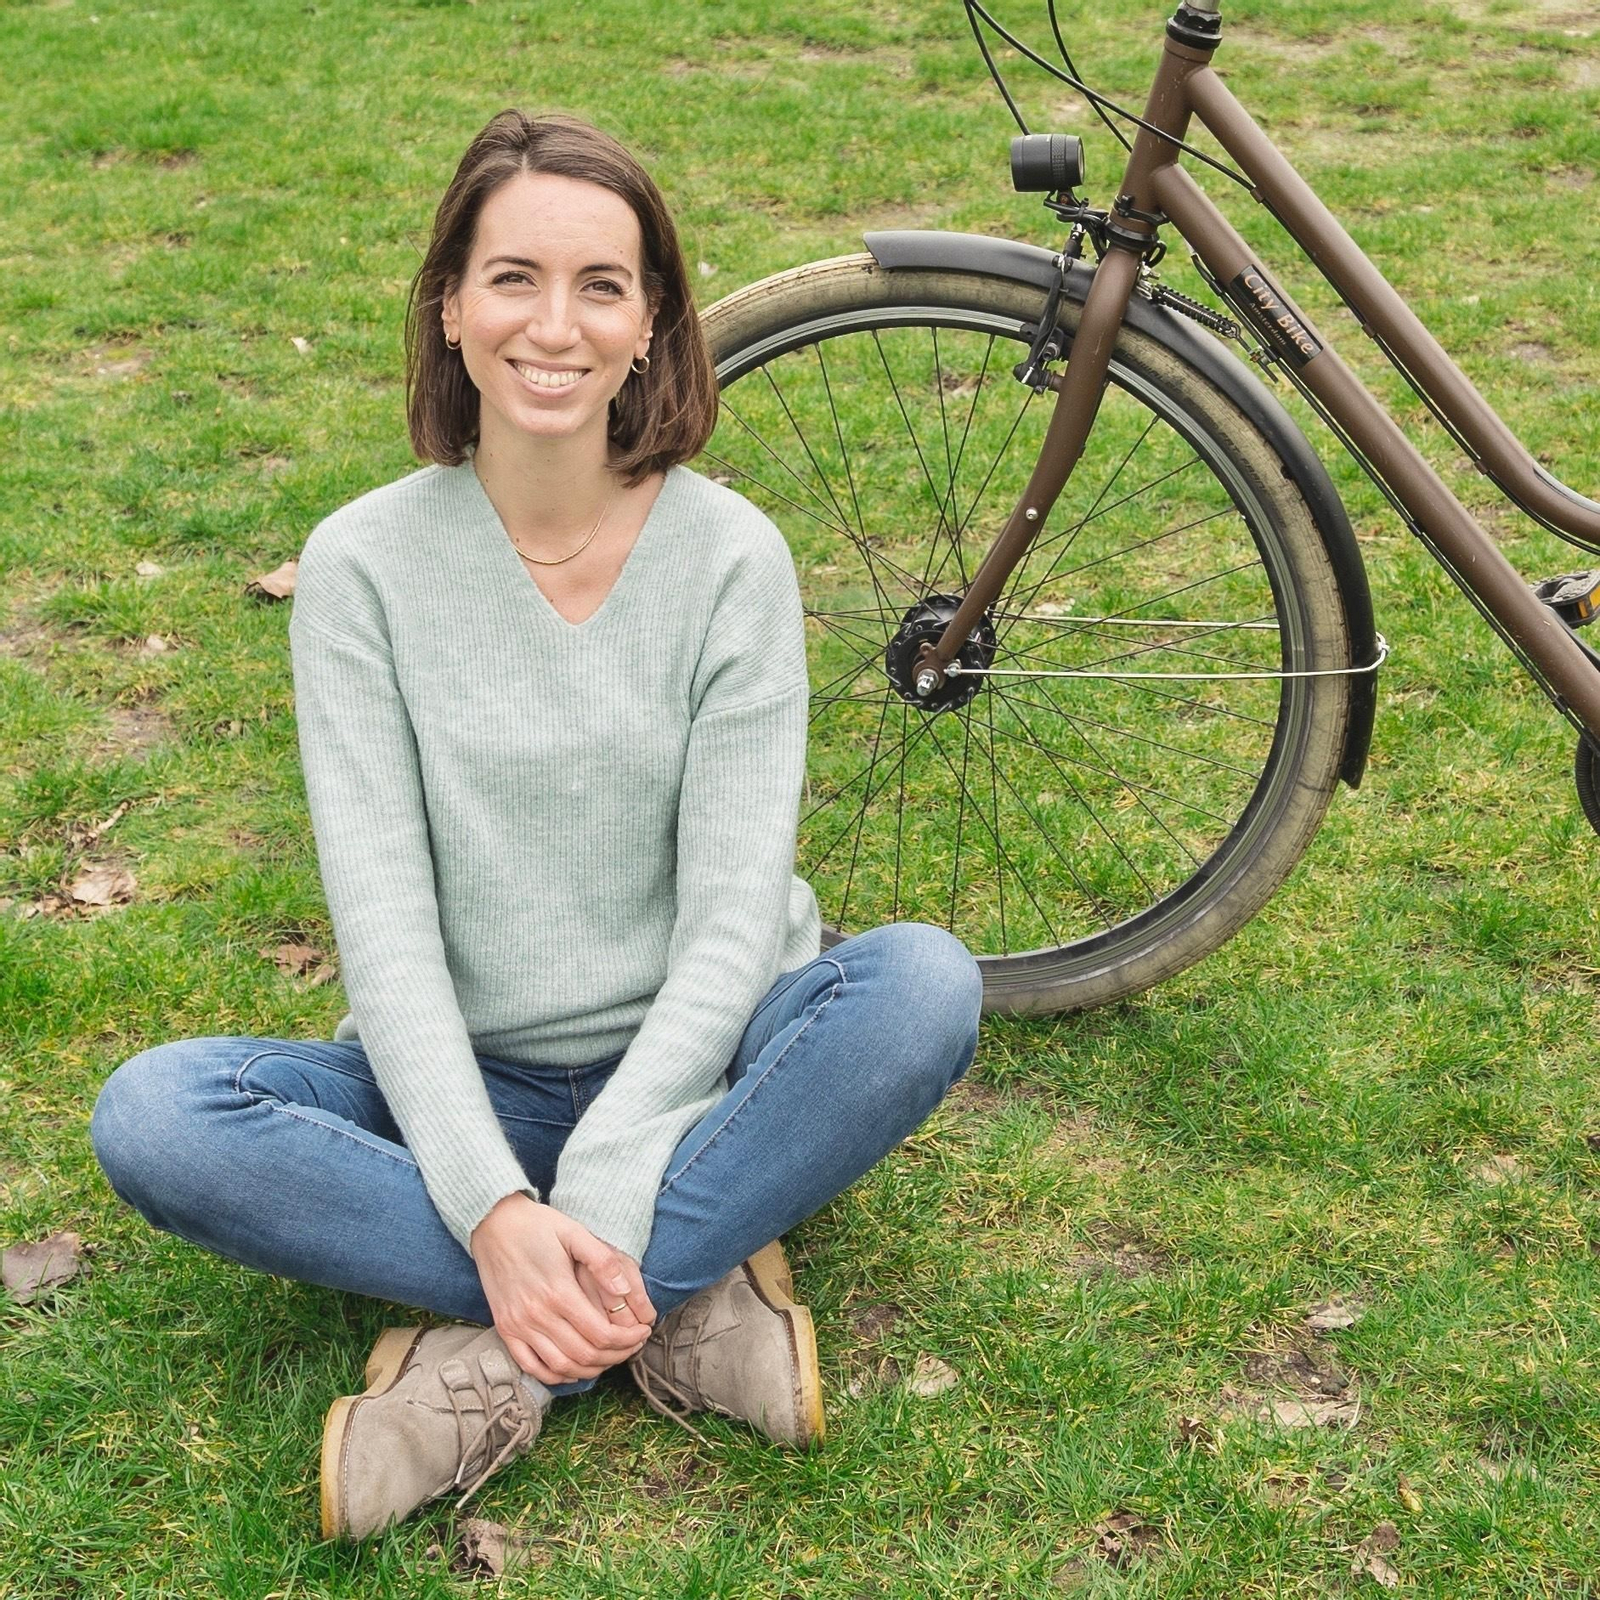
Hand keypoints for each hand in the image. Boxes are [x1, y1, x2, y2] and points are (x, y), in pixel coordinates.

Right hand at [469, 1194, 655, 1385]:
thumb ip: (602, 1261)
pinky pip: (531, 1367)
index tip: (643, 1332)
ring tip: (610, 1357)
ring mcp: (518, 1325)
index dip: (628, 1340)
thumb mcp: (575, 1232)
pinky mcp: (505, 1329)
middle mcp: (537, 1315)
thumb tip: (624, 1291)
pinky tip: (574, 1368)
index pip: (601, 1334)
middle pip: (585, 1355)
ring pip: (561, 1367)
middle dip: (617, 1356)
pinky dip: (556, 1375)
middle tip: (633, 1346)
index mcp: (558, 1292)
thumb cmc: (537, 1225)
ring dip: (591, 1369)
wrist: (492, 1223)